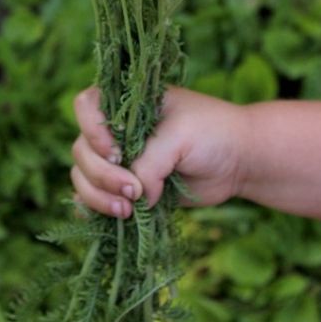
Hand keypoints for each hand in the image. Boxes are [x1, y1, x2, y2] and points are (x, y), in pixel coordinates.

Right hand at [70, 85, 248, 218]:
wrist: (239, 160)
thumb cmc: (212, 133)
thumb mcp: (178, 139)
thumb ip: (149, 165)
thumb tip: (134, 198)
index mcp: (127, 104)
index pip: (85, 107)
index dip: (92, 132)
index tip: (117, 153)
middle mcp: (117, 129)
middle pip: (81, 150)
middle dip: (101, 175)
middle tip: (132, 191)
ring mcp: (119, 160)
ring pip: (82, 177)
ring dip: (98, 197)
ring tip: (127, 210)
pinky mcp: (127, 187)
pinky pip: (94, 198)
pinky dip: (96, 209)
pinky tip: (117, 217)